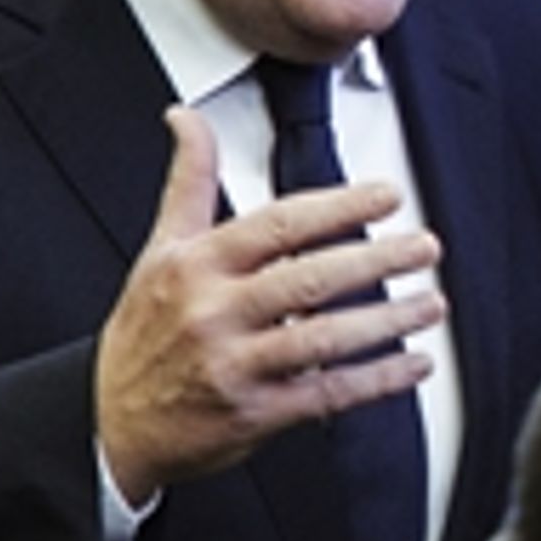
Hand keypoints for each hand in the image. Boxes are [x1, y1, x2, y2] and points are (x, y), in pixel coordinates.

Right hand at [94, 106, 445, 505]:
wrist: (110, 423)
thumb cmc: (145, 330)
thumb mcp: (159, 249)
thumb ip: (188, 181)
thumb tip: (186, 117)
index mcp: (198, 266)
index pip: (279, 225)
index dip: (339, 207)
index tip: (387, 196)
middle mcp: (215, 313)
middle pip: (310, 278)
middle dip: (378, 259)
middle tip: (425, 246)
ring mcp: (235, 366)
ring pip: (325, 338)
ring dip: (388, 320)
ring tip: (431, 303)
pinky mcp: (254, 415)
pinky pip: (327, 394)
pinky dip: (378, 379)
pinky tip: (413, 363)